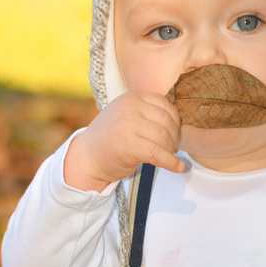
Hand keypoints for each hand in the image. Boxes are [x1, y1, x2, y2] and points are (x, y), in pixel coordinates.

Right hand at [63, 93, 184, 190]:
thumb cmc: (110, 139)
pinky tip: (178, 167)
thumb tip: (178, 122)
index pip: (164, 104)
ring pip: (164, 138)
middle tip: (172, 148)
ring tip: (170, 156)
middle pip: (167, 121)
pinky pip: (158, 154)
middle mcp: (130, 108)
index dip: (175, 120)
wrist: (87, 158)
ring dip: (171, 150)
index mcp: (132, 98)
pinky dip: (171, 162)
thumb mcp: (127, 117)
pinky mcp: (128, 146)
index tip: (174, 133)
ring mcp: (128, 126)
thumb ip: (147, 114)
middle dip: (174, 137)